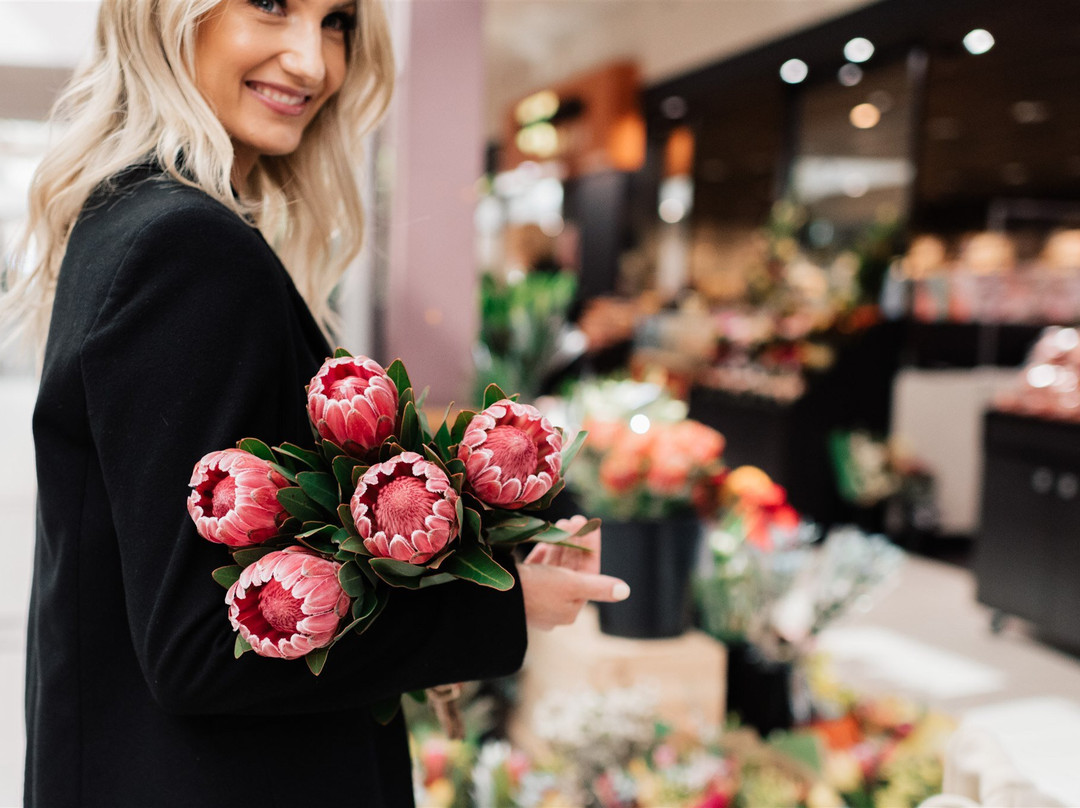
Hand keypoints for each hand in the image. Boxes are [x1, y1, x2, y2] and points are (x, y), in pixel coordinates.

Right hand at [519, 515, 629, 630]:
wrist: (493, 596)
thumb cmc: (537, 589)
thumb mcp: (572, 584)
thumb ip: (599, 586)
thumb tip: (625, 591)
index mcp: (569, 608)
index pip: (588, 573)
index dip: (590, 547)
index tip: (590, 523)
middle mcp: (554, 606)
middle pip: (571, 569)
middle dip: (575, 542)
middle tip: (574, 518)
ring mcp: (535, 597)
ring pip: (555, 566)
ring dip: (560, 544)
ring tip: (561, 522)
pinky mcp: (520, 588)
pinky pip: (537, 568)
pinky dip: (544, 553)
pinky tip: (546, 540)